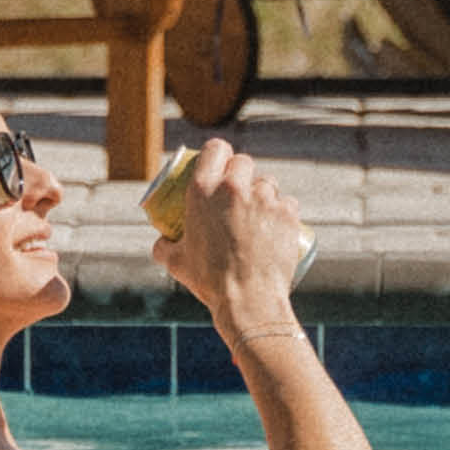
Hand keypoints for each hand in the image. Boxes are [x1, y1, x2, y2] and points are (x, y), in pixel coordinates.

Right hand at [151, 136, 310, 331]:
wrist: (248, 300)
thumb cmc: (209, 281)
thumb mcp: (175, 263)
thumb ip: (164, 246)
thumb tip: (161, 241)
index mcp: (203, 190)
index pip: (215, 148)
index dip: (218, 153)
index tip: (219, 164)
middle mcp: (234, 187)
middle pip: (243, 161)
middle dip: (241, 173)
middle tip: (237, 192)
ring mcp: (264, 199)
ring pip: (267, 182)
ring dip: (262, 193)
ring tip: (257, 213)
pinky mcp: (288, 213)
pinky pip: (287, 203)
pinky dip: (282, 212)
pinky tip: (276, 226)